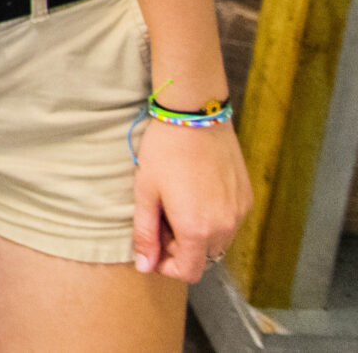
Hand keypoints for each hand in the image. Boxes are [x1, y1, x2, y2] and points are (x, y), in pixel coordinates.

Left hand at [132, 115, 251, 281]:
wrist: (196, 117)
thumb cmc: (164, 152)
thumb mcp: (146, 193)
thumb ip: (145, 234)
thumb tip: (144, 266)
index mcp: (197, 230)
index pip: (189, 272)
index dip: (167, 266)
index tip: (153, 245)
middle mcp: (225, 227)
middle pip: (204, 258)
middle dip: (180, 249)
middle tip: (161, 218)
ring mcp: (239, 213)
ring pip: (219, 242)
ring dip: (197, 235)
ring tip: (177, 204)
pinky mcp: (246, 198)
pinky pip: (230, 222)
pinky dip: (213, 220)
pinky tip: (195, 193)